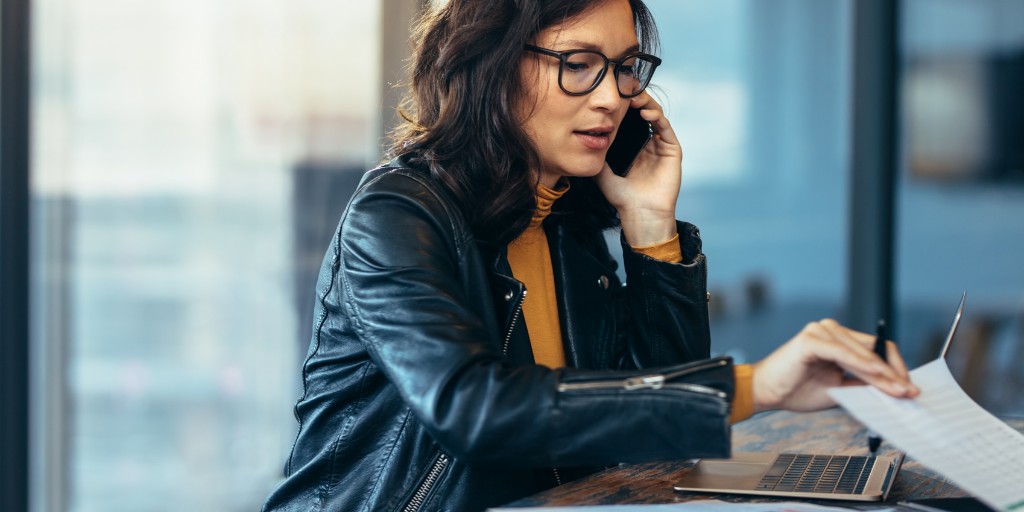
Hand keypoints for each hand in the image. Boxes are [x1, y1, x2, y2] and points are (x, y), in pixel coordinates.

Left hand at [593, 92, 682, 246]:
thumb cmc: (622, 197)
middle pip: (644, 113)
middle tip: (625, 89)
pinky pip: (666, 128)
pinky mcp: (673, 150)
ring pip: (656, 116)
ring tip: (634, 97)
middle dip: (635, 99)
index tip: (613, 96)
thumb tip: (581, 140)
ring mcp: (662, 146)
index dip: (624, 106)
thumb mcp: (602, 172)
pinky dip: (657, 117)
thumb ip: (595, 155)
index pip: (631, 119)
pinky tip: (645, 113)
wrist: (640, 214)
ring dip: (646, 104)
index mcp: (635, 146)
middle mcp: (649, 143)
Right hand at [750, 319, 919, 412]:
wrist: (764, 392)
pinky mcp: (810, 340)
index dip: (895, 368)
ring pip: (862, 353)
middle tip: (909, 392)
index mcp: (837, 339)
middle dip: (894, 373)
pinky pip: (842, 353)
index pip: (876, 349)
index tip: (907, 388)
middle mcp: (830, 329)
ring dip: (882, 373)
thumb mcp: (838, 389)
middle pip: (874, 349)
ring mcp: (820, 331)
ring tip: (897, 390)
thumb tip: (892, 390)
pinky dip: (861, 364)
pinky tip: (876, 375)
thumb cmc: (794, 389)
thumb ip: (861, 384)